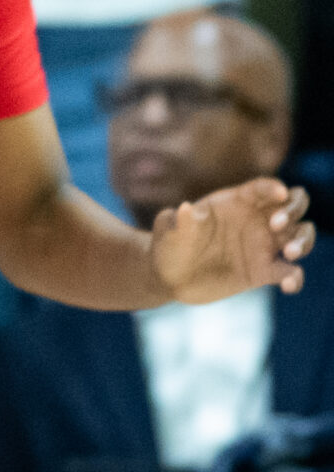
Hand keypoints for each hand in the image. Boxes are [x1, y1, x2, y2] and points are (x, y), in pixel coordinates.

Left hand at [152, 178, 312, 301]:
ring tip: (289, 252)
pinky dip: (295, 277)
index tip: (278, 193)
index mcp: (235, 202)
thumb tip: (184, 208)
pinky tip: (288, 284)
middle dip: (293, 209)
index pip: (262, 188)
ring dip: (303, 240)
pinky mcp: (264, 272)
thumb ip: (180, 221)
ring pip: (300, 235)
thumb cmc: (170, 245)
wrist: (169, 277)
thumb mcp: (170, 231)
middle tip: (277, 225)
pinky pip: (290, 272)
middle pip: (292, 205)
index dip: (273, 187)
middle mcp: (255, 220)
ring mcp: (263, 245)